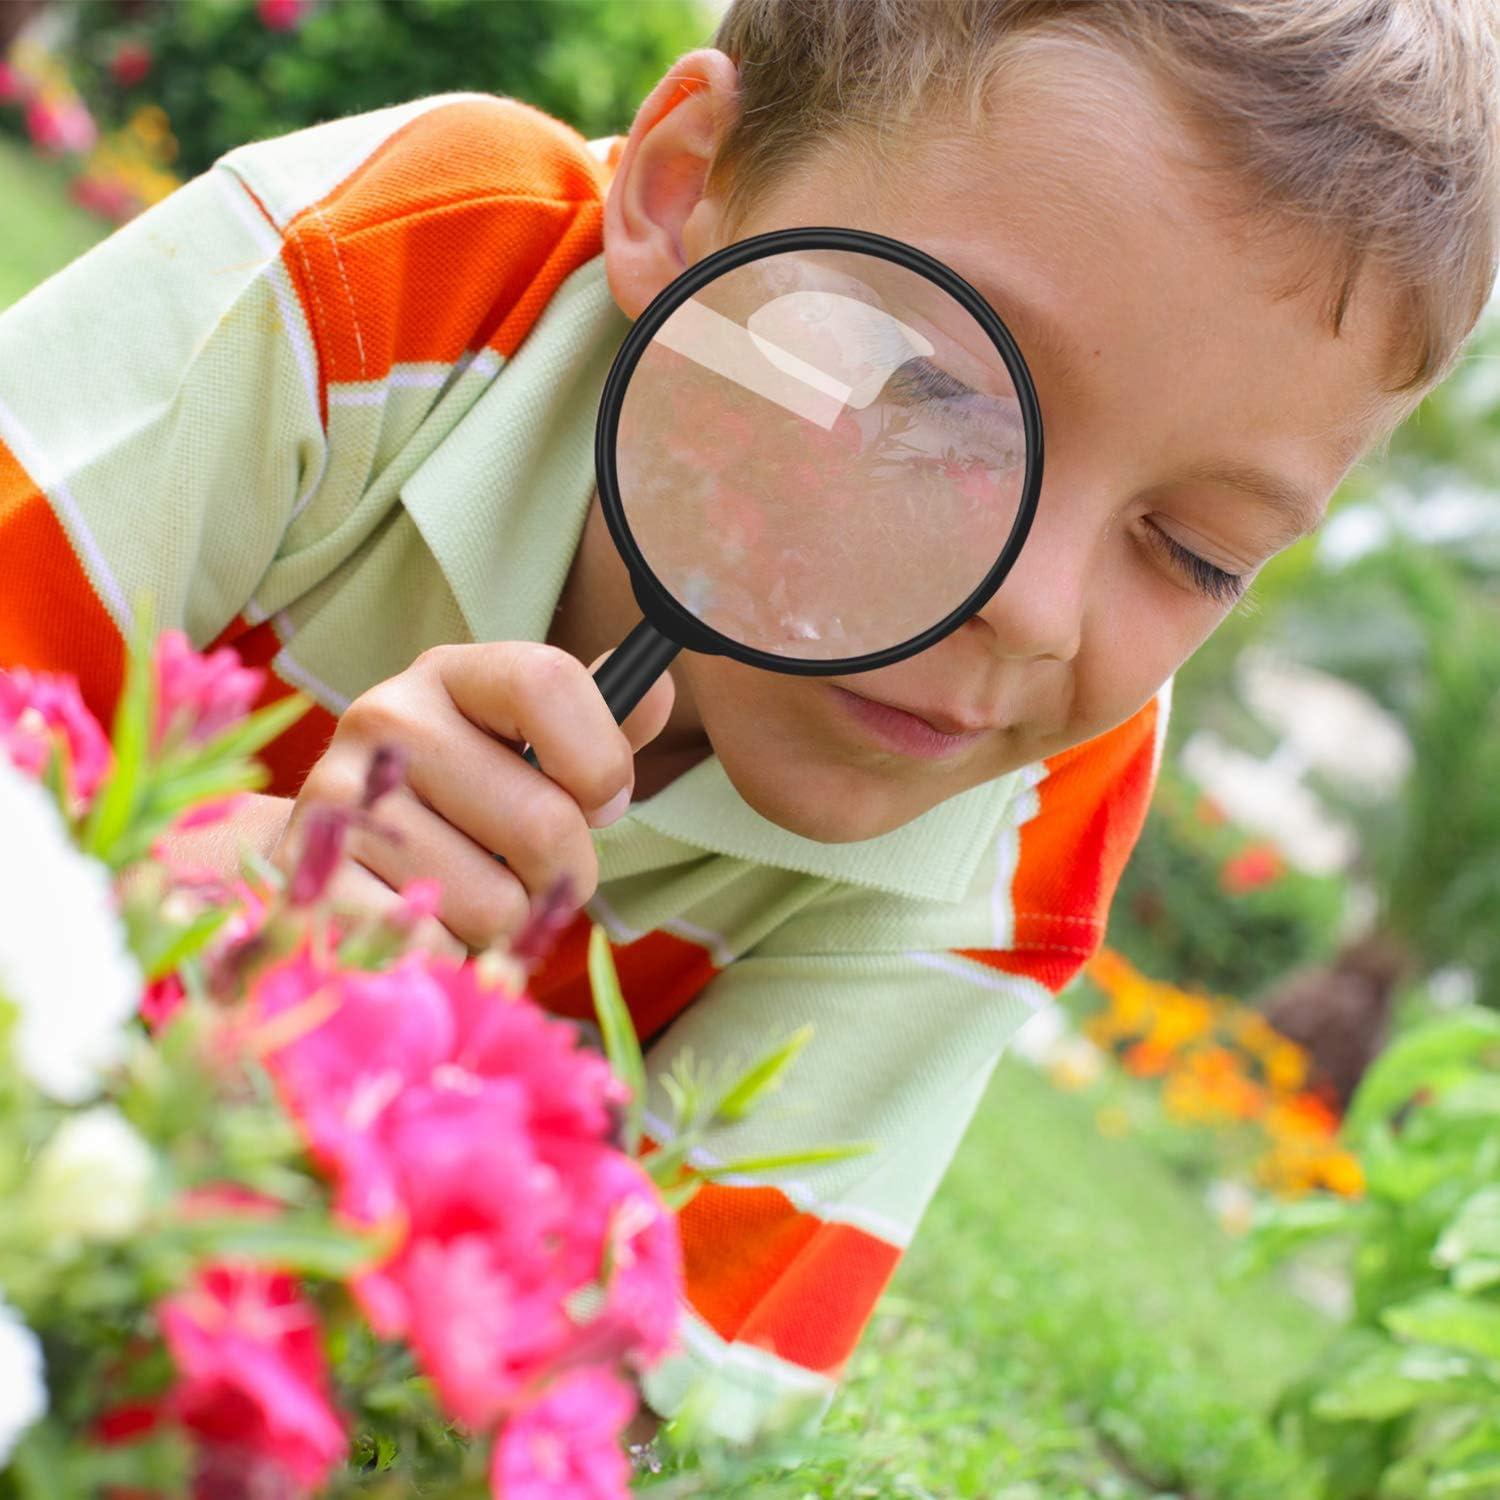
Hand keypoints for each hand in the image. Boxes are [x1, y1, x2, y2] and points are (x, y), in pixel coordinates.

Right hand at [272, 642, 674, 957]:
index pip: (549, 681)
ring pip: (497, 903)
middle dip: (565, 872)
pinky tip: (422, 925)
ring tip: (466, 894)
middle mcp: (387, 718)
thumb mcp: (527, 751)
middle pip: (544, 821)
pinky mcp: (315, 884)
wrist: (328, 857)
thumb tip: (662, 694)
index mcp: (451, 674)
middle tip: (531, 871)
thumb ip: (600, 729)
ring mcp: (340, 799)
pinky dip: (452, 959)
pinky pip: (439, 951)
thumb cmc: (458, 804)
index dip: (600, 758)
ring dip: (506, 923)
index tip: (601, 801)